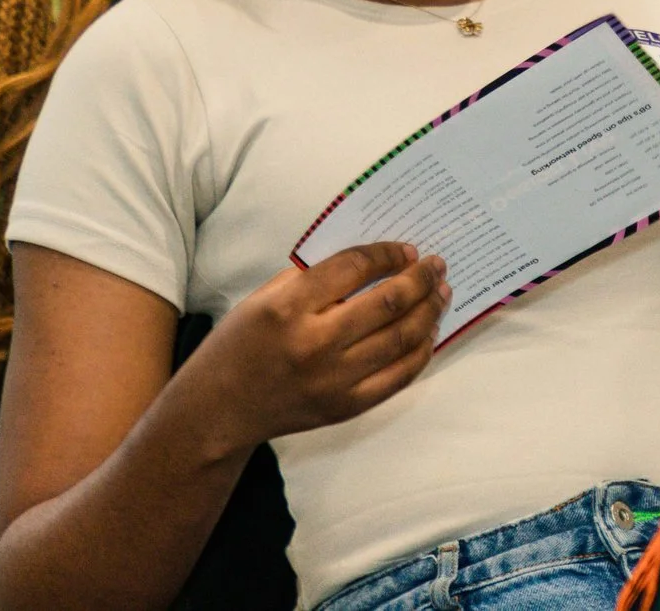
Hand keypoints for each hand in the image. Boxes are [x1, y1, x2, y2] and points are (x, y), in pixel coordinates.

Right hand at [179, 242, 449, 449]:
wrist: (219, 410)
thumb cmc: (239, 344)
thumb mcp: (263, 298)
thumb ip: (311, 279)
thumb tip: (369, 261)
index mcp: (288, 307)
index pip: (353, 268)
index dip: (386, 254)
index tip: (406, 249)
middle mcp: (314, 343)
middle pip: (386, 303)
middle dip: (420, 279)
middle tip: (437, 265)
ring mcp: (333, 380)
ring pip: (400, 339)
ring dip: (428, 312)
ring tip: (441, 294)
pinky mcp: (345, 407)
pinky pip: (398, 377)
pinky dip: (420, 353)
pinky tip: (428, 334)